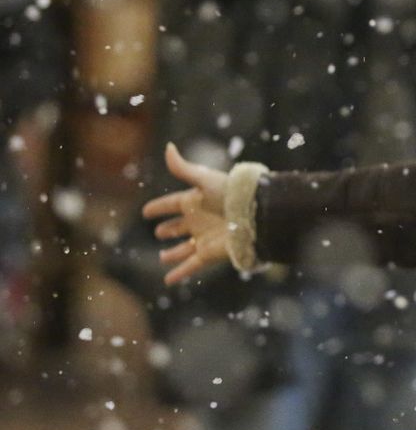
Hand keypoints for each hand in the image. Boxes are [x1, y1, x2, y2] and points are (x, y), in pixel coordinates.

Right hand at [141, 143, 230, 285]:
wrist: (255, 214)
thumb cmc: (230, 193)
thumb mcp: (203, 179)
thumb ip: (183, 167)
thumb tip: (168, 147)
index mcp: (195, 201)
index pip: (171, 204)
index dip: (159, 207)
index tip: (146, 211)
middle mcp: (199, 220)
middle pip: (179, 226)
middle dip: (169, 229)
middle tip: (159, 232)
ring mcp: (204, 238)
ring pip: (183, 248)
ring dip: (173, 253)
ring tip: (163, 257)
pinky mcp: (209, 254)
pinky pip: (191, 266)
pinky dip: (179, 273)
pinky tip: (168, 281)